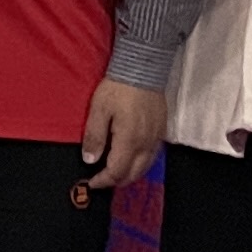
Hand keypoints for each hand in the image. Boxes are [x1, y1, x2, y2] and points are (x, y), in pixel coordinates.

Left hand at [80, 77, 165, 193]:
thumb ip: (94, 137)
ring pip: (145, 167)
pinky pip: (152, 157)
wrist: (144, 69)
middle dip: (116, 181)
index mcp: (130, 141)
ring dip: (129, 174)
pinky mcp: (161, 131)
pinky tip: (131, 159)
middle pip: (133, 174)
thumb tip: (90, 160)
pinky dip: (140, 164)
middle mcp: (146, 144)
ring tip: (114, 172)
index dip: (103, 181)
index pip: (117, 172)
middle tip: (101, 179)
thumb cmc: (118, 88)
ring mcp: (156, 138)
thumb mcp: (98, 110)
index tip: (91, 182)